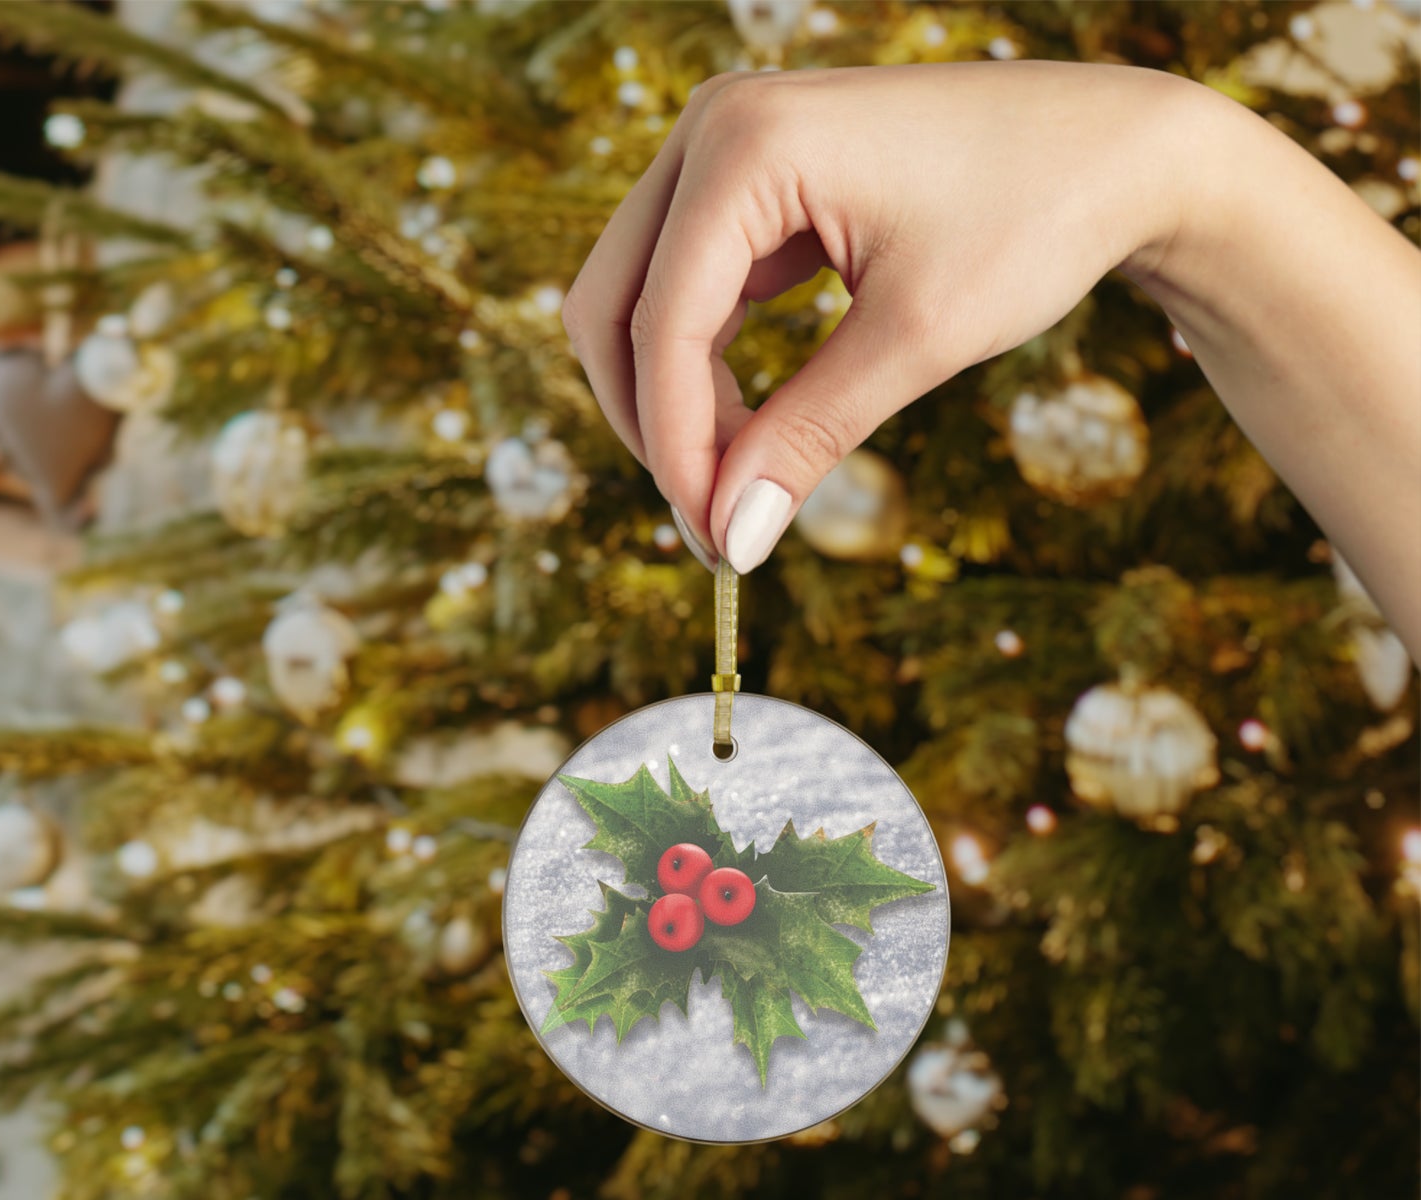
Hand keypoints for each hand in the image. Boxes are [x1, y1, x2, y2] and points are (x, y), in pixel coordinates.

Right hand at [561, 60, 1193, 572]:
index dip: (676, 448)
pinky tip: (753, 430)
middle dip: (653, 424)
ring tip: (740, 487)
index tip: (715, 540)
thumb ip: (807, 437)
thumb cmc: (1033, 220)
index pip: (661, 326)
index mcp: (746, 146)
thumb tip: (731, 537)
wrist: (1117, 153)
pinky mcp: (754, 184)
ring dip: (674, 403)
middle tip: (713, 522)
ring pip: (641, 303)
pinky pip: (691, 291)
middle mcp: (715, 130)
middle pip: (612, 307)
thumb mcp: (915, 341)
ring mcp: (728, 151)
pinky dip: (707, 369)